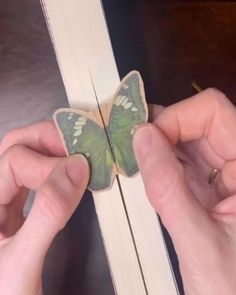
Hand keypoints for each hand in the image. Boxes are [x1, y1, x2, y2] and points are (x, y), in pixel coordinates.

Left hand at [0, 121, 88, 293]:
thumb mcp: (23, 262)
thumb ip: (48, 215)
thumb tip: (78, 167)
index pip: (13, 161)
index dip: (48, 165)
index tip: (81, 173)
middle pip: (13, 149)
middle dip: (47, 142)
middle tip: (79, 147)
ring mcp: (0, 202)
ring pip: (23, 161)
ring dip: (52, 154)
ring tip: (77, 158)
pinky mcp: (13, 211)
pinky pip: (31, 181)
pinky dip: (52, 173)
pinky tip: (67, 177)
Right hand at [133, 89, 235, 294]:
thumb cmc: (231, 289)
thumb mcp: (199, 242)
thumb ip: (168, 188)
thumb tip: (141, 136)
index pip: (212, 112)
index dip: (176, 118)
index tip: (145, 142)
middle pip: (199, 120)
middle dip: (163, 131)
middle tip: (131, 149)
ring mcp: (228, 173)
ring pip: (189, 139)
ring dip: (160, 146)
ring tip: (136, 161)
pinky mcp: (213, 185)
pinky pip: (185, 161)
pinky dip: (163, 163)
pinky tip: (149, 173)